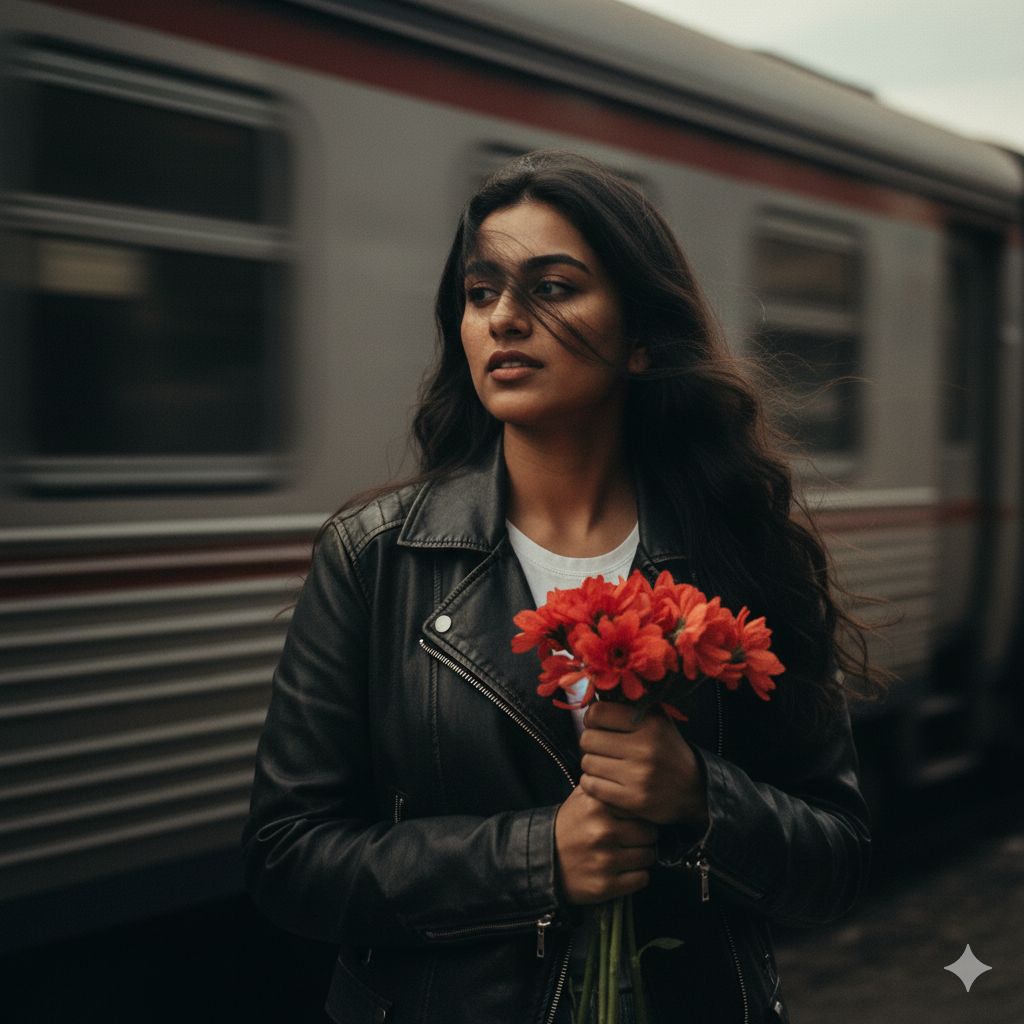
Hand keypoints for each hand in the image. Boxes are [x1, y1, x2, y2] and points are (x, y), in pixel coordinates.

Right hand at [554, 785, 657, 903]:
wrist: (543, 859)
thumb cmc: (570, 826)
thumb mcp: (581, 797)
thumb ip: (606, 786)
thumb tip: (635, 782)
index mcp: (598, 806)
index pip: (641, 808)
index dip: (639, 815)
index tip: (632, 820)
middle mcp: (603, 832)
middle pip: (651, 833)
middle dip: (643, 837)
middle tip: (630, 839)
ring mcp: (605, 861)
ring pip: (649, 857)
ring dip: (641, 857)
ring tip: (626, 854)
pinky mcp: (606, 886)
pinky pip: (643, 879)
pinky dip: (637, 877)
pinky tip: (624, 871)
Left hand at [578, 701, 707, 826]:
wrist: (695, 789)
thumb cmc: (666, 749)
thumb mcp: (657, 720)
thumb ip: (628, 706)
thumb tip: (590, 699)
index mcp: (651, 723)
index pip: (598, 713)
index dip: (591, 718)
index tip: (597, 725)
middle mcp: (645, 748)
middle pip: (588, 739)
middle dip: (591, 743)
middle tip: (602, 747)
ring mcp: (639, 776)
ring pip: (587, 763)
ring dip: (592, 764)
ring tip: (606, 764)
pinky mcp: (634, 800)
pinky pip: (591, 786)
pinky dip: (592, 783)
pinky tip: (605, 780)